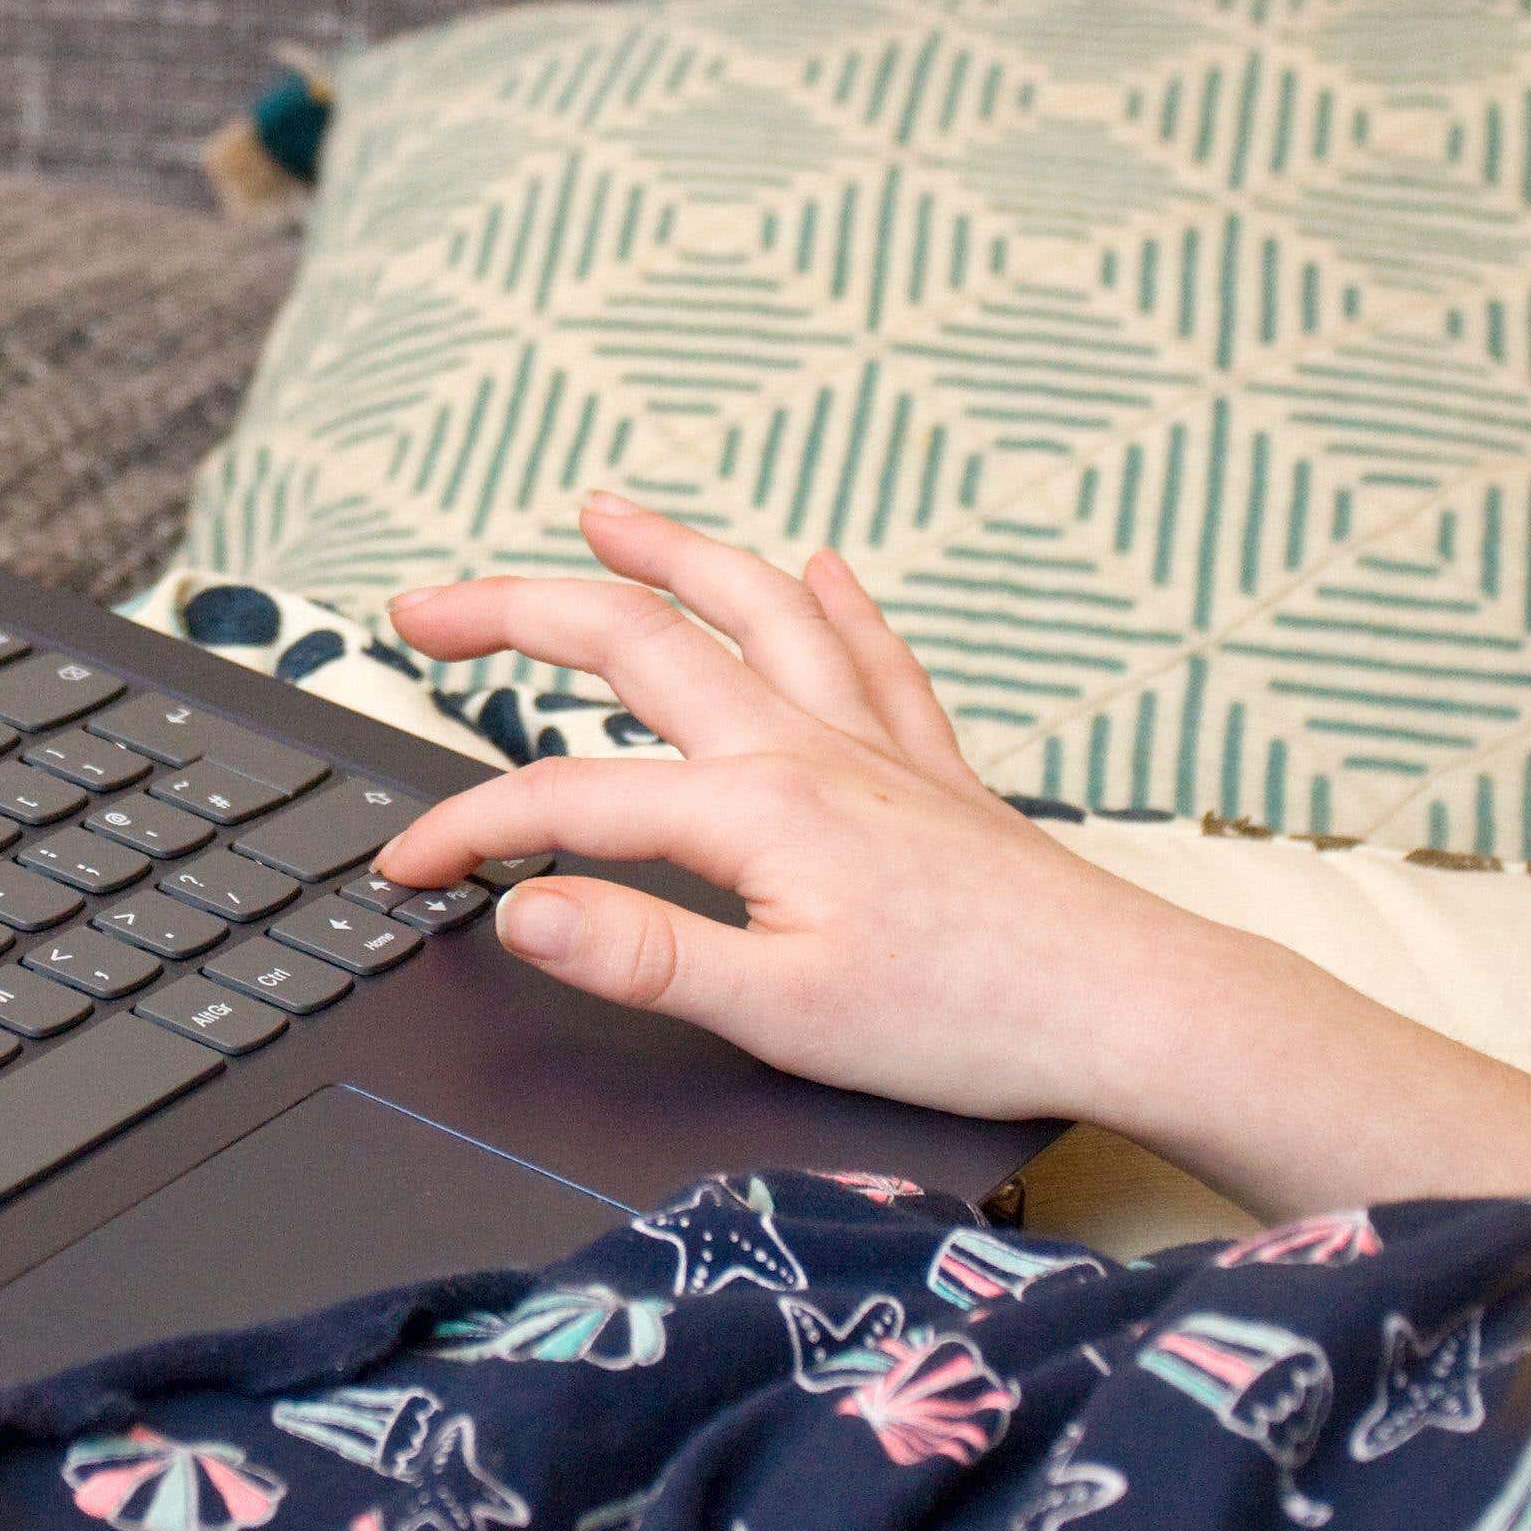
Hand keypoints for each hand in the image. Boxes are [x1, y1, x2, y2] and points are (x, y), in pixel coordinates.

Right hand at [373, 494, 1307, 1134]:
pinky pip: (873, 656)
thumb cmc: (969, 1021)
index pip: (564, 798)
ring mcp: (873, 746)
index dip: (467, 829)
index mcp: (755, 807)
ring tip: (604, 508)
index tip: (403, 866)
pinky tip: (819, 565)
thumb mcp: (781, 1015)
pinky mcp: (933, 771)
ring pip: (753, 610)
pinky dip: (835, 602)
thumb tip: (523, 909)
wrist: (1127, 1007)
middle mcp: (806, 747)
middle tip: (423, 609)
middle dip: (515, 609)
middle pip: (635, 641)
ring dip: (669, 551)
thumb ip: (642, 955)